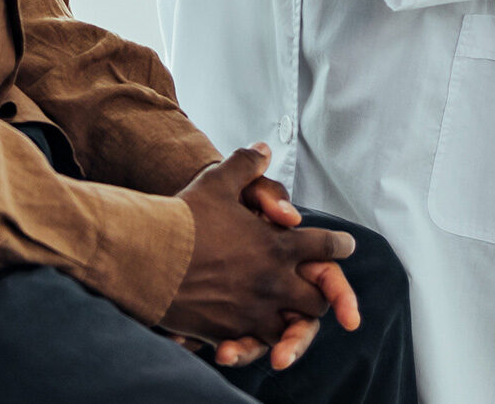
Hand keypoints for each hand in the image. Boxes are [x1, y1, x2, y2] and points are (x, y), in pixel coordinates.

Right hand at [162, 145, 355, 348]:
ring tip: (289, 314)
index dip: (340, 245)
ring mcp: (252, 313)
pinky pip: (258, 346)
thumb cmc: (184, 216)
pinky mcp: (230, 334)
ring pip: (292, 328)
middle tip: (316, 285)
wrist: (147, 256)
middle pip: (317, 299)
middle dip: (321, 291)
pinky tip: (255, 334)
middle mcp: (272, 283)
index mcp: (277, 246)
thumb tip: (265, 148)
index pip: (326, 247)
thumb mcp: (218, 180)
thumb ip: (247, 164)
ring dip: (293, 321)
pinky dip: (260, 341)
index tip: (347, 246)